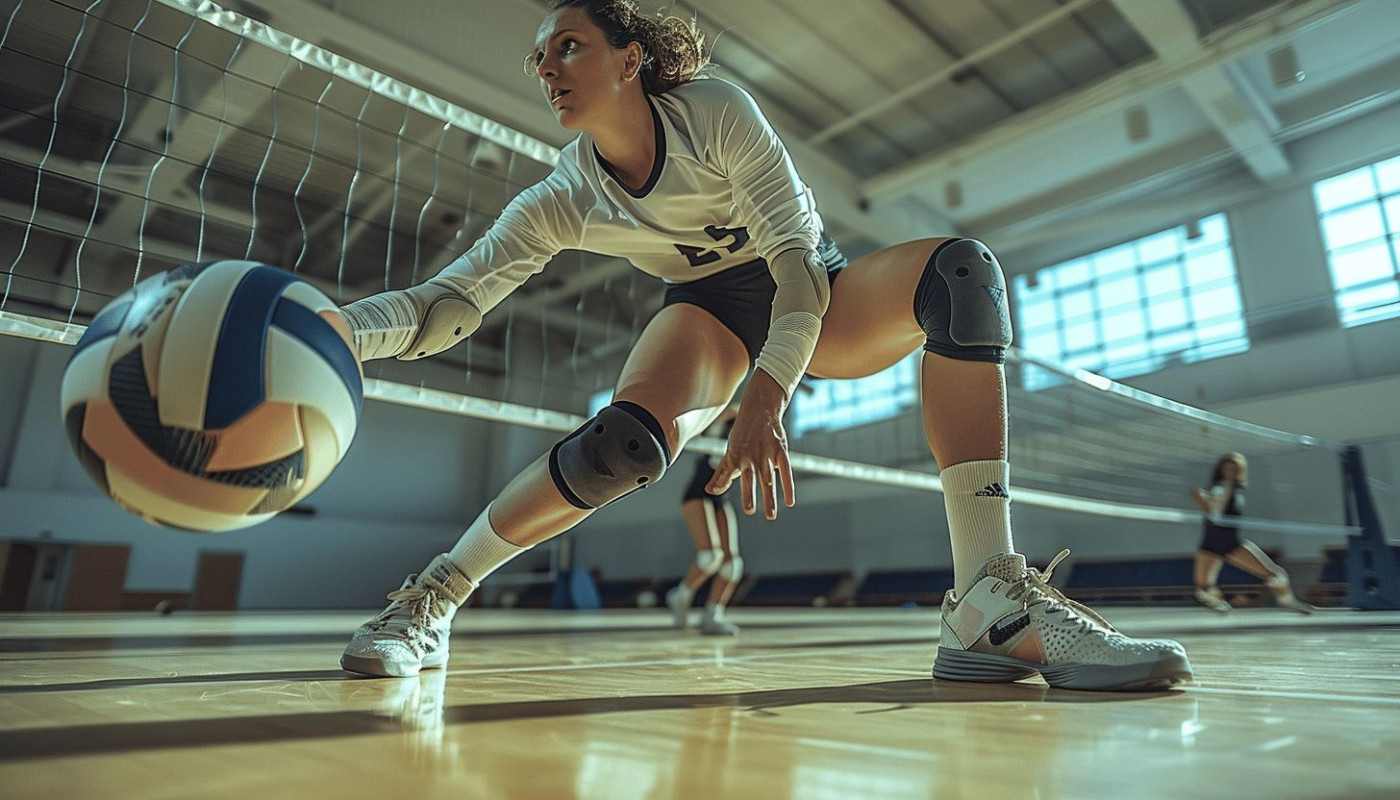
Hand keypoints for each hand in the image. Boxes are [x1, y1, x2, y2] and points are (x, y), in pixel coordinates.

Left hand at [706, 371, 793, 518]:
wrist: (761, 407)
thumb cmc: (743, 434)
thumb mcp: (730, 452)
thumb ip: (722, 474)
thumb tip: (710, 491)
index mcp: (736, 455)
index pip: (728, 471)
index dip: (724, 482)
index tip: (717, 492)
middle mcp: (751, 455)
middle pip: (750, 478)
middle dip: (750, 494)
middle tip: (749, 510)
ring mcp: (767, 452)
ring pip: (768, 478)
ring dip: (770, 497)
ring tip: (771, 516)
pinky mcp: (780, 450)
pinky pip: (785, 470)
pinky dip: (788, 486)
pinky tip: (789, 501)